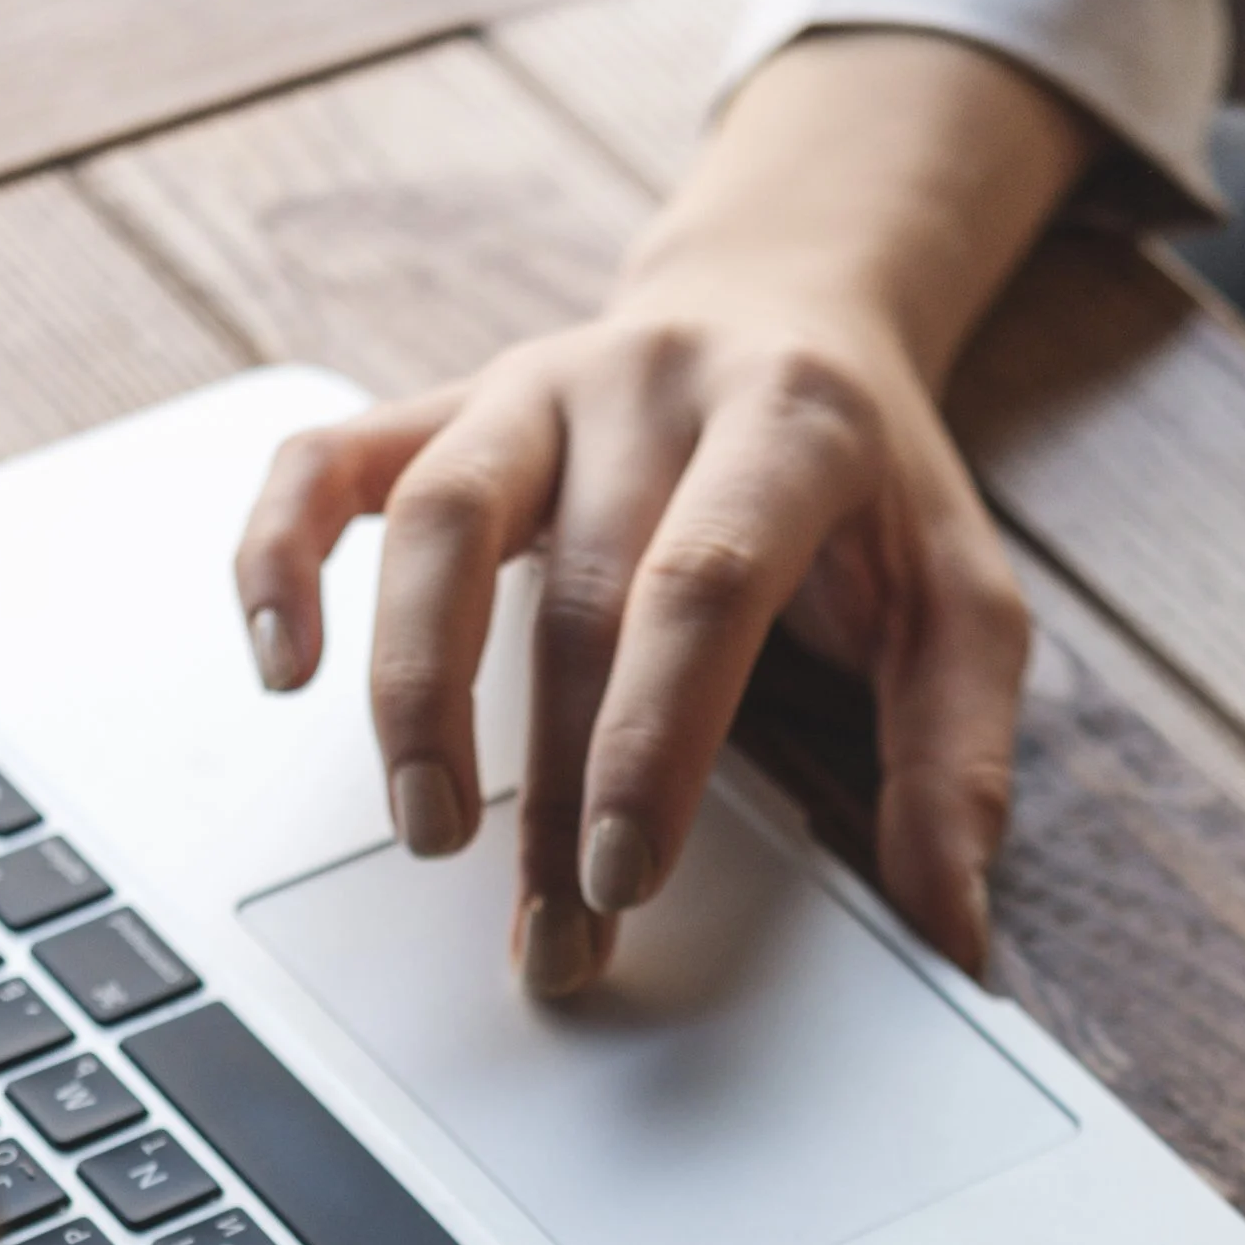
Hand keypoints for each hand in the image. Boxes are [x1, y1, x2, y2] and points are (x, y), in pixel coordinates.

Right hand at [234, 32, 1094, 996]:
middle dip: (551, 785)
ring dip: (416, 687)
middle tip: (551, 937)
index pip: (703, 583)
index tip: (623, 877)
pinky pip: (327, 462)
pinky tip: (283, 664)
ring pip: (435, 521)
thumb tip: (954, 938)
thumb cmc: (870, 490)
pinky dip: (281, 553)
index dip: (652, 739)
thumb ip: (958, 765)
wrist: (787, 306)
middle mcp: (646, 385)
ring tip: (428, 830)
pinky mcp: (443, 403)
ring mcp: (530, 386)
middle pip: (573, 593)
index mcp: (789, 421)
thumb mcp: (963, 604)